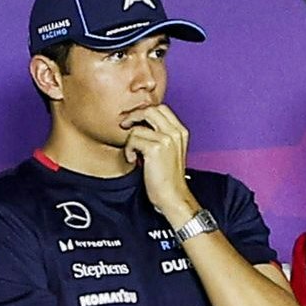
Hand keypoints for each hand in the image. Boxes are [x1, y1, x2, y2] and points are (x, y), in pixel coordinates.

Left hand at [123, 105, 199, 222]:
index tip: (134, 121)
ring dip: (129, 140)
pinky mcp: (156, 148)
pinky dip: (128, 150)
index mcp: (180, 132)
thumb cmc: (167, 178)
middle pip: (150, 110)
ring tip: (132, 153)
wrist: (173, 197)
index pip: (161, 108)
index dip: (144, 111)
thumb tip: (139, 124)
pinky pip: (133, 139)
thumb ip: (161, 136)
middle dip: (133, 116)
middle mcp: (176, 132)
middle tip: (125, 126)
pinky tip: (133, 161)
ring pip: (138, 126)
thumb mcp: (169, 152)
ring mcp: (167, 139)